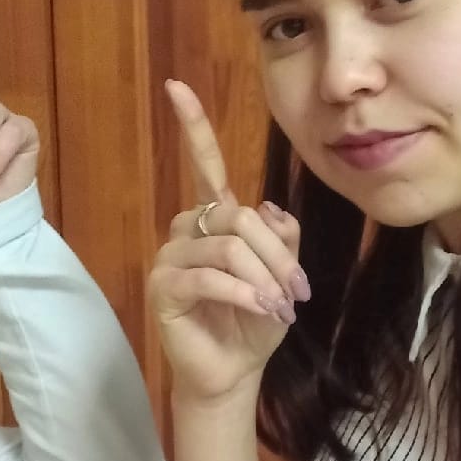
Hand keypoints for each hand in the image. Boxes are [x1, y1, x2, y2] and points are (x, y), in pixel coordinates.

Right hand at [149, 80, 308, 405]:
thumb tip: (270, 208)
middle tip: (296, 292)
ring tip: (280, 308)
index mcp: (214, 220)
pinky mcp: (164, 288)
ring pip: (227, 247)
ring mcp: (171, 258)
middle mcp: (187, 231)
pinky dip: (243, 294)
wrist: (233, 374)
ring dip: (263, 279)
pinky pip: (209, 277)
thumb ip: (282, 238)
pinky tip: (260, 310)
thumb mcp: (283, 277)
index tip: (176, 86)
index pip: (204, 165)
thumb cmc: (254, 324)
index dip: (192, 126)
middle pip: (236, 215)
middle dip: (275, 255)